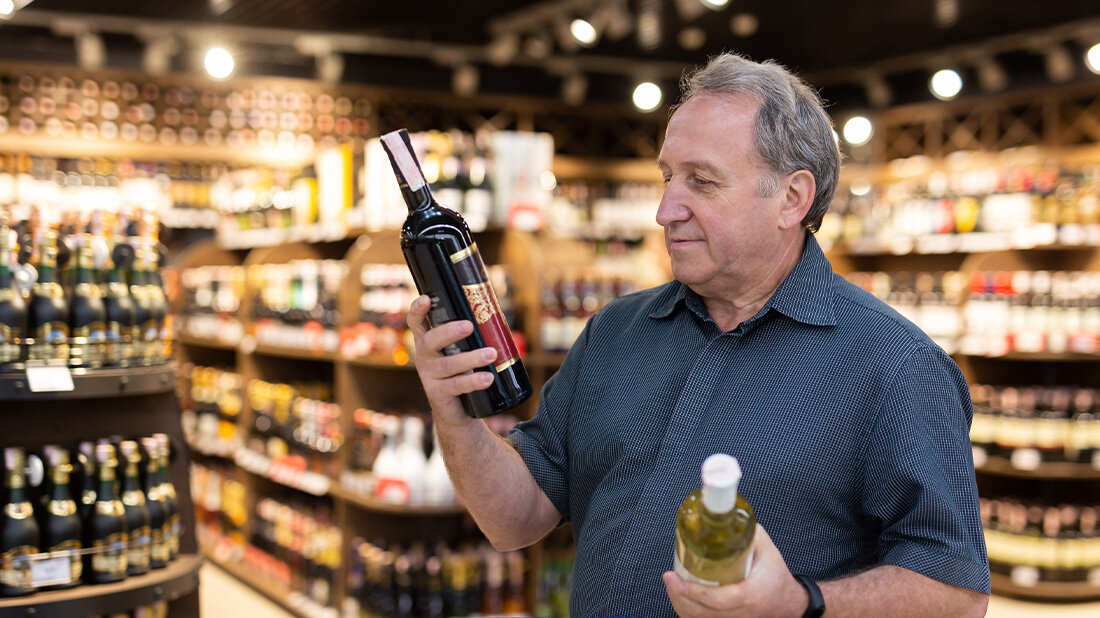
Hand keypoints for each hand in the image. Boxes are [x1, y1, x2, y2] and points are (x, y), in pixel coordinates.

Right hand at [406, 295, 496, 427]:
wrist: (457, 409)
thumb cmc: (462, 372)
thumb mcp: (462, 351)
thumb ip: (471, 335)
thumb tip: (497, 316)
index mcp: (428, 341)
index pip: (416, 322)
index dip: (417, 310)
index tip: (426, 300)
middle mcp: (424, 356)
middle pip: (430, 340)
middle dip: (449, 332)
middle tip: (468, 326)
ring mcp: (428, 375)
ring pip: (448, 365)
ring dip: (471, 358)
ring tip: (491, 354)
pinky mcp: (437, 393)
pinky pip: (455, 385)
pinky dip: (473, 381)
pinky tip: (487, 378)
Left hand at [663, 524, 808, 617]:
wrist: (787, 602)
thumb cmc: (776, 576)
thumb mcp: (767, 549)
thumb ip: (747, 533)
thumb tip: (723, 517)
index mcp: (752, 594)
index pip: (720, 600)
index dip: (696, 592)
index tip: (678, 580)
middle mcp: (742, 613)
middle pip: (704, 614)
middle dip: (680, 597)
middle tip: (669, 579)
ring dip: (681, 604)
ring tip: (672, 585)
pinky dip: (688, 612)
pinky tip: (680, 598)